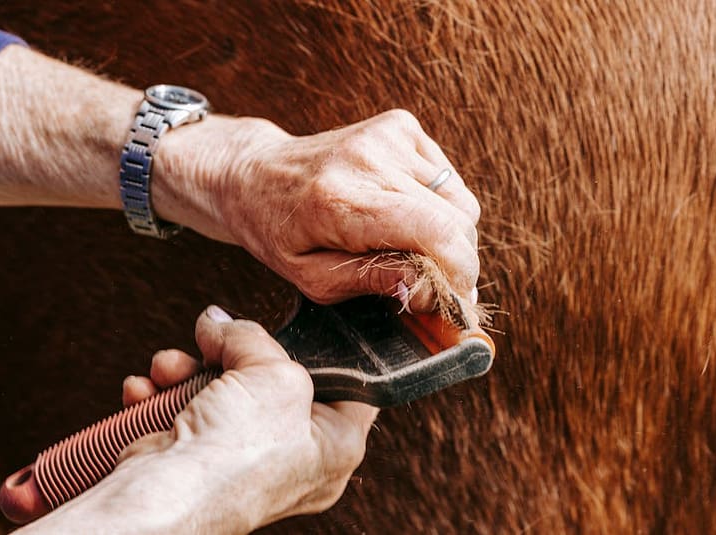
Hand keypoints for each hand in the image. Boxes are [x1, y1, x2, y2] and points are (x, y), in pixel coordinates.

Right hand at [118, 305, 377, 531]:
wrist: (167, 498)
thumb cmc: (238, 455)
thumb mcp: (275, 373)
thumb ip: (253, 337)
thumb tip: (220, 323)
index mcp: (335, 445)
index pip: (345, 386)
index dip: (319, 351)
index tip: (292, 327)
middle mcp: (293, 457)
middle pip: (270, 380)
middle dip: (231, 355)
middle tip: (218, 342)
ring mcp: (242, 460)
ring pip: (220, 391)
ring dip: (186, 371)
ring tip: (170, 367)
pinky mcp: (198, 459)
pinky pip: (185, 411)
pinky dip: (163, 395)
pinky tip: (148, 389)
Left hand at [159, 111, 479, 306]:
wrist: (254, 173)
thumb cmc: (279, 233)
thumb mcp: (312, 279)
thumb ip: (374, 282)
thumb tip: (434, 292)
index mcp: (340, 200)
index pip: (433, 233)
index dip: (458, 274)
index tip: (455, 303)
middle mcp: (368, 159)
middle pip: (456, 220)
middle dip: (457, 264)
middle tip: (435, 287)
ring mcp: (388, 136)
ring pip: (461, 203)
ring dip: (448, 236)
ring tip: (408, 247)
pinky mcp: (400, 125)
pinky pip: (448, 181)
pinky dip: (439, 207)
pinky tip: (401, 214)